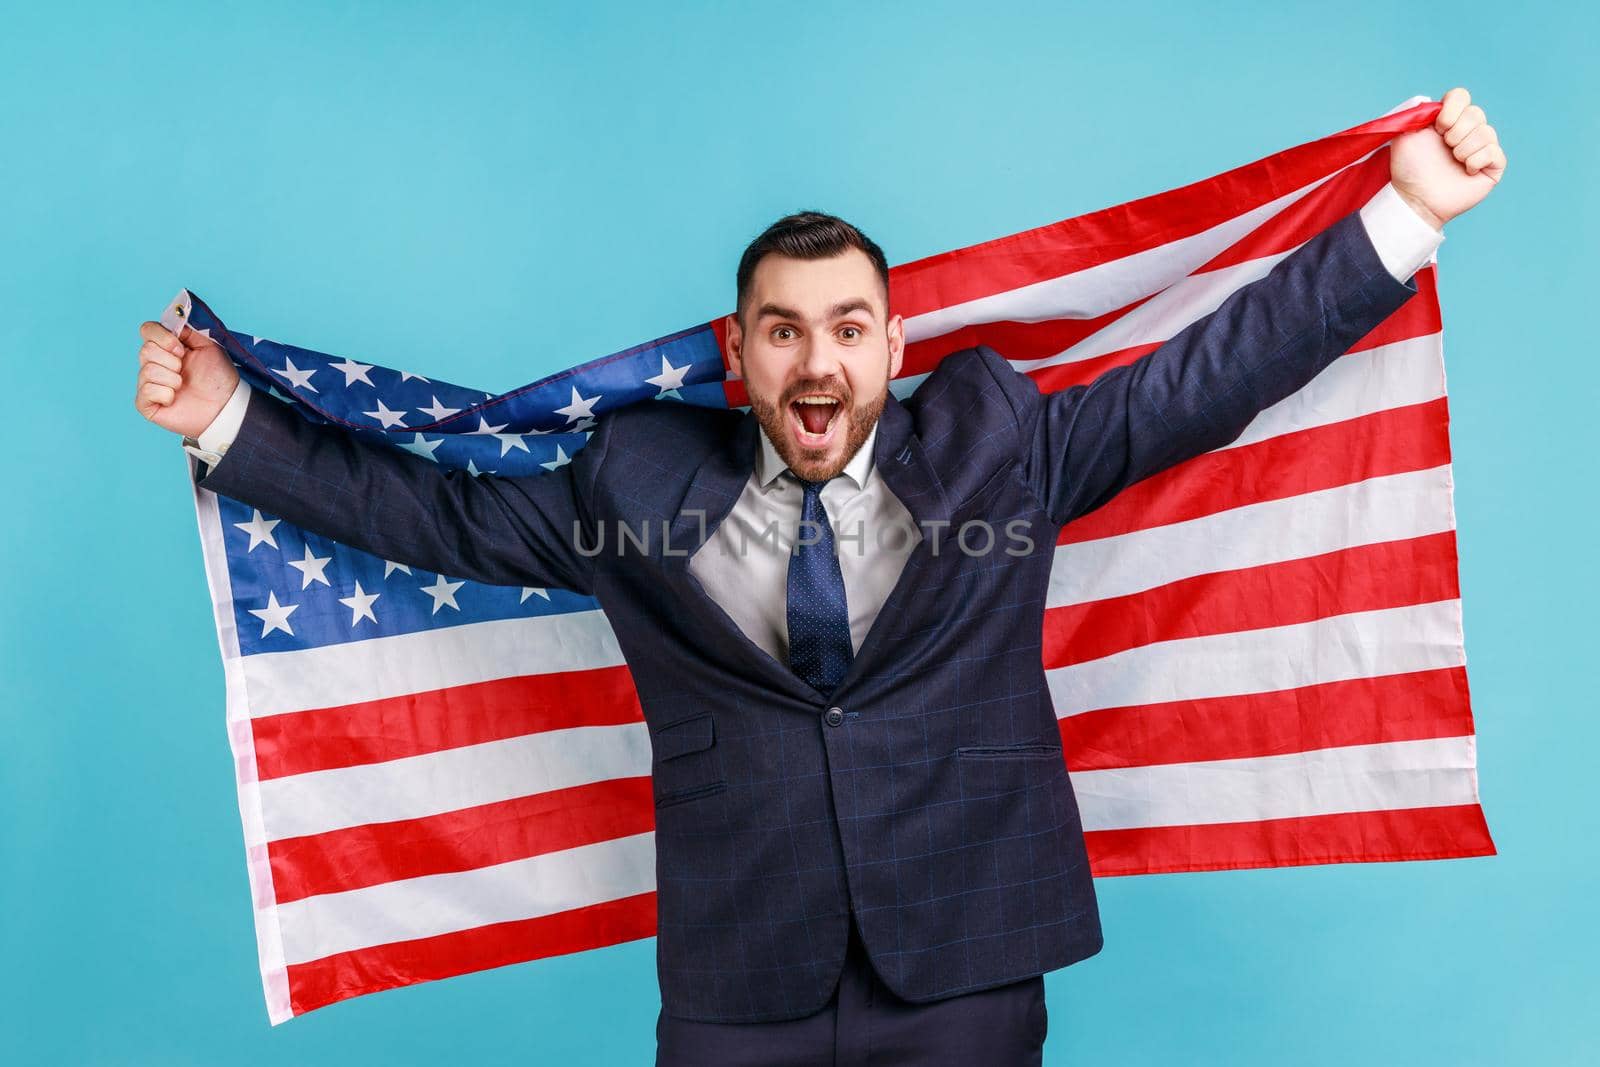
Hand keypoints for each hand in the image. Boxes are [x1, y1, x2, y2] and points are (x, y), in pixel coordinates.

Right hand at [134, 319, 240, 437]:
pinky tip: (174, 399)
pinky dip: (165, 394)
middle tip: (185, 371)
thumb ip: (190, 329)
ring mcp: (149, 383)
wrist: (226, 405)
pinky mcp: (146, 403)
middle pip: (145, 350)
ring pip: (147, 370)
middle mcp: (154, 363)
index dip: (162, 337)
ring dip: (172, 379)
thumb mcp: (209, 345)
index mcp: (167, 348)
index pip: (147, 330)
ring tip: (184, 386)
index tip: (182, 349)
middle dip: (171, 361)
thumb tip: (173, 318)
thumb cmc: (219, 377)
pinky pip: (146, 390)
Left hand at [1389, 87, 1506, 230]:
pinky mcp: (1493, 165)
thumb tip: (1431, 101)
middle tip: (1444, 148)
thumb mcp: (1404, 135)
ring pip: (1487, 132)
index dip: (1452, 109)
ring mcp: (1482, 147)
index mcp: (1448, 119)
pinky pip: (1494, 151)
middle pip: (1476, 113)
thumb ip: (1416, 112)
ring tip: (1453, 161)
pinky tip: (1466, 171)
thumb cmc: (1409, 168)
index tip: (1438, 127)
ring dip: (1463, 149)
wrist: (1416, 197)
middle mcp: (1467, 130)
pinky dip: (1476, 160)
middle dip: (1456, 132)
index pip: (1461, 96)